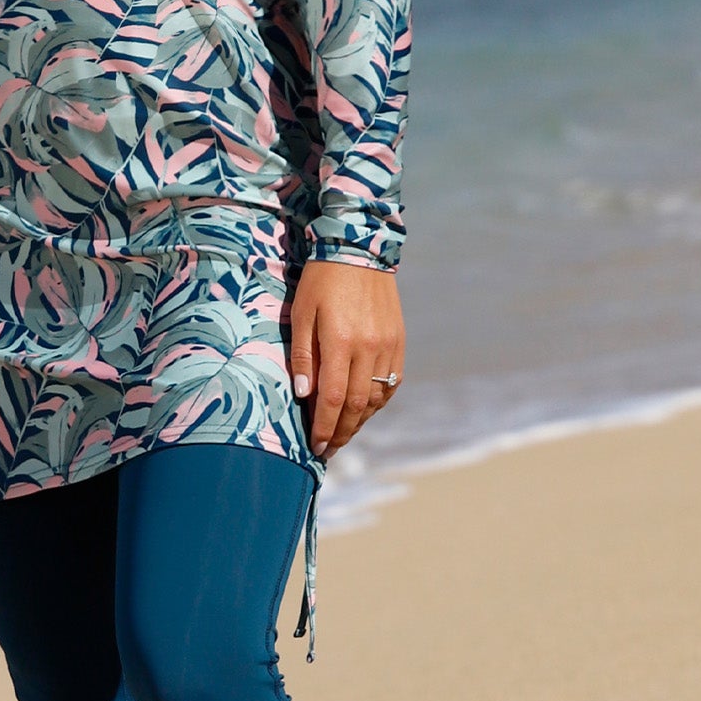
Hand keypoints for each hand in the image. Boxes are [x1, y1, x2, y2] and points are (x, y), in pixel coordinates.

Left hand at [288, 259, 403, 459]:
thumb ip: (303, 356)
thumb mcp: (302, 314)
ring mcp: (388, 346)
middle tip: (328, 450)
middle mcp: (369, 348)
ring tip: (343, 433)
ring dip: (360, 421)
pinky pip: (391, 383)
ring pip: (377, 397)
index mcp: (341, 342)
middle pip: (358, 405)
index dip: (325, 427)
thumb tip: (305, 395)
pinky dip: (378, 401)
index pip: (335, 399)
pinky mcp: (399, 341)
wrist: (360, 250)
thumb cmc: (321, 282)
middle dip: (342, 432)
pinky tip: (365, 409)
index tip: (316, 445)